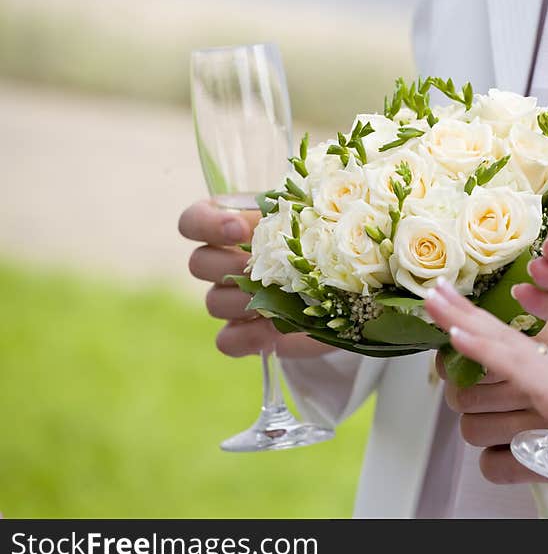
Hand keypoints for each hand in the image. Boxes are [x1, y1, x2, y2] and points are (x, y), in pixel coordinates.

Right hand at [179, 200, 329, 358]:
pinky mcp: (247, 334)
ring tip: (280, 298)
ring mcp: (233, 300)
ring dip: (244, 300)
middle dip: (232, 265)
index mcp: (234, 225)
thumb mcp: (315, 218)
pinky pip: (227, 340)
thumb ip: (296, 213)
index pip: (193, 221)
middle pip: (199, 263)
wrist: (349, 285)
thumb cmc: (328, 239)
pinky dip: (247, 337)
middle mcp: (225, 263)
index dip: (207, 224)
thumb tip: (283, 221)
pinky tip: (273, 331)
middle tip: (266, 268)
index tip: (239, 229)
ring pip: (213, 301)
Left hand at [425, 280, 547, 517]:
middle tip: (436, 296)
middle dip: (462, 316)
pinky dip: (476, 345)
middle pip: (496, 338)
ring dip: (456, 320)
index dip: (485, 343)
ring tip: (430, 299)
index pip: (514, 361)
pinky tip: (452, 330)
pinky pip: (506, 359)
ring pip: (493, 341)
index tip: (461, 331)